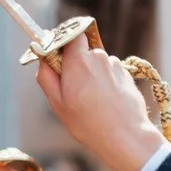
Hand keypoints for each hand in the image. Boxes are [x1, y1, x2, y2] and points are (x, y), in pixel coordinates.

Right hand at [36, 44, 170, 170]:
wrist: (125, 137)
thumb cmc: (88, 123)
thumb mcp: (57, 103)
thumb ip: (46, 76)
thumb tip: (43, 58)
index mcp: (78, 60)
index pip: (70, 34)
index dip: (63, 43)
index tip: (59, 59)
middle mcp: (99, 57)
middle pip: (83, 52)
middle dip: (77, 66)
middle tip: (74, 91)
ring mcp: (116, 65)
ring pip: (98, 64)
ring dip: (93, 77)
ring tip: (93, 103)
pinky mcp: (128, 75)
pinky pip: (111, 74)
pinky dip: (107, 84)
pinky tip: (107, 104)